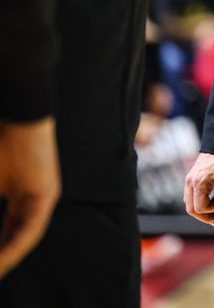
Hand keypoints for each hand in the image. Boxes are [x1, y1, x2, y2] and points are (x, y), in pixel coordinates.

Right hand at [0, 118, 59, 278]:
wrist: (19, 118)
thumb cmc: (1, 145)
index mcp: (19, 197)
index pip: (6, 231)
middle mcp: (34, 201)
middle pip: (15, 238)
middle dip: (2, 258)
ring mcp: (43, 198)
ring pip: (24, 237)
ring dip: (6, 257)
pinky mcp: (47, 194)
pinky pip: (31, 227)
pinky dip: (15, 244)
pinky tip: (3, 258)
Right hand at [183, 153, 213, 226]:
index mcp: (199, 183)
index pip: (200, 208)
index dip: (212, 210)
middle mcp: (190, 183)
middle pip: (191, 209)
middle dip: (205, 217)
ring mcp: (189, 181)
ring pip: (189, 204)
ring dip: (201, 212)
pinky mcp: (191, 179)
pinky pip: (191, 197)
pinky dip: (199, 203)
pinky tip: (210, 203)